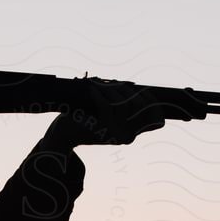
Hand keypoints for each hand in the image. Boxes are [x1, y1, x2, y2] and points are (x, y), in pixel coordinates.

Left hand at [49, 78, 173, 146]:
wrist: (64, 135)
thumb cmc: (86, 120)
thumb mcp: (107, 114)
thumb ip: (122, 106)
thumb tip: (135, 87)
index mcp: (131, 135)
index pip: (156, 121)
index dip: (154, 104)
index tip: (144, 91)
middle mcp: (127, 137)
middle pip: (140, 106)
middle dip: (128, 90)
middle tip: (116, 83)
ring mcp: (115, 134)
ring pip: (123, 103)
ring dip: (113, 89)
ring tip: (103, 84)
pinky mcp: (102, 130)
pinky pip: (107, 105)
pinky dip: (100, 93)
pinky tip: (92, 88)